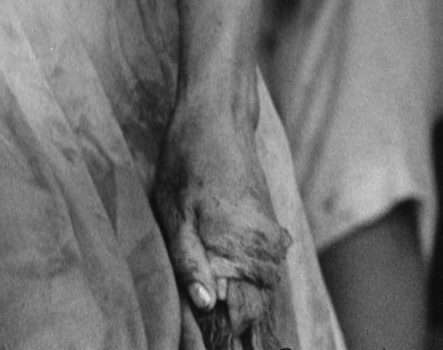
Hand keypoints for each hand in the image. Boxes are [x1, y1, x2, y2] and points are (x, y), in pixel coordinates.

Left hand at [153, 97, 289, 349]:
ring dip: (239, 305)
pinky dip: (244, 280)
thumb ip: (189, 259)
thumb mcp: (173, 209)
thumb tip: (206, 306)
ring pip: (260, 289)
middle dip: (232, 326)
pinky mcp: (268, 226)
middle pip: (255, 309)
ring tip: (211, 314)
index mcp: (240, 249)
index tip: (203, 342)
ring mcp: (269, 237)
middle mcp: (263, 249)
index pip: (242, 318)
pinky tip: (222, 281)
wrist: (219, 114)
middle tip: (203, 333)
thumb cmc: (188, 158)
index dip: (221, 337)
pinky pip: (260, 267)